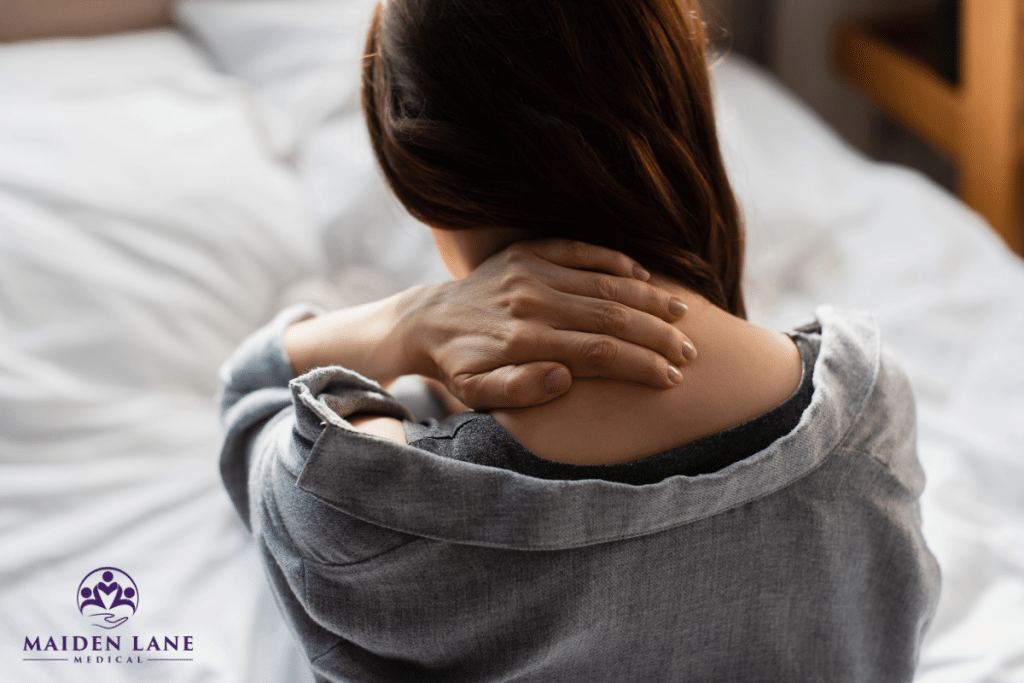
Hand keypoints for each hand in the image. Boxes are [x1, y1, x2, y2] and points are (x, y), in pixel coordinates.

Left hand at [403, 239, 697, 409]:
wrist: (428, 321)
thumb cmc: (460, 365)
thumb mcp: (476, 392)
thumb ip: (518, 391)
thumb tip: (564, 379)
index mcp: (524, 341)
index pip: (598, 353)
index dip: (639, 365)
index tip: (670, 378)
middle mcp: (531, 302)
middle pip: (610, 316)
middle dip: (656, 335)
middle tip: (688, 352)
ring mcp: (531, 271)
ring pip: (603, 282)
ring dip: (647, 298)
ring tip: (681, 314)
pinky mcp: (527, 251)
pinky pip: (580, 249)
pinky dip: (615, 260)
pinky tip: (644, 275)